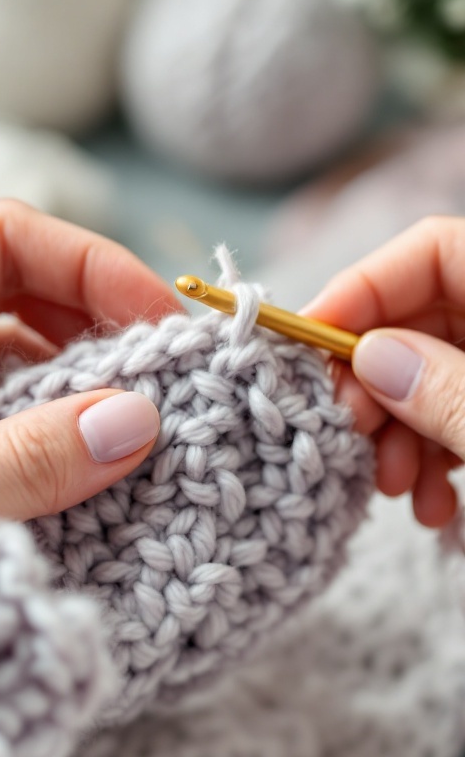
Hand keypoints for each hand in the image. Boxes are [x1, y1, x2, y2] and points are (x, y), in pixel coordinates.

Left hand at [0, 200, 181, 520]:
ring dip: (72, 394)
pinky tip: (86, 467)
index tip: (164, 322)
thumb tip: (137, 422)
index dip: (94, 268)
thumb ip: (27, 456)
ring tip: (134, 436)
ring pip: (7, 361)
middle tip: (163, 383)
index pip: (2, 237)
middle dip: (93, 335)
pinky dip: (38, 437)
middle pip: (14, 295)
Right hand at [303, 216, 464, 528]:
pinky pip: (457, 420)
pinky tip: (434, 506)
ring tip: (393, 485)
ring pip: (431, 380)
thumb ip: (450, 394)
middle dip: (374, 381)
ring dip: (399, 433)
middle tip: (346, 430)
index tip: (306, 341)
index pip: (434, 250)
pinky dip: (434, 459)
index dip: (364, 287)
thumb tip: (368, 358)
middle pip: (421, 321)